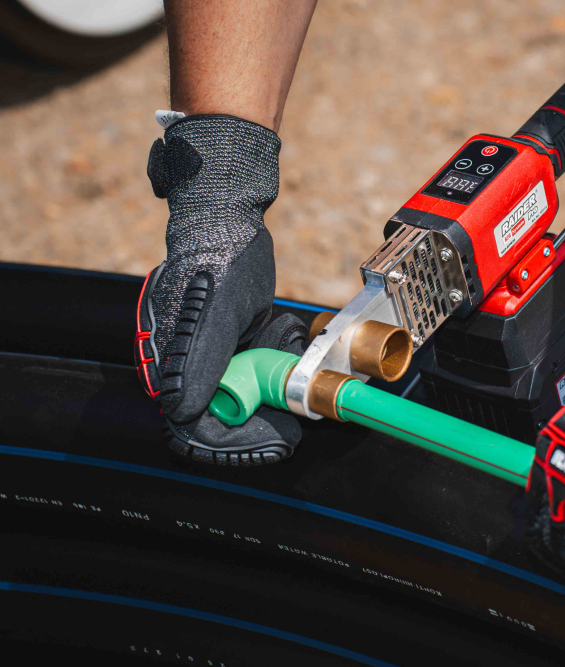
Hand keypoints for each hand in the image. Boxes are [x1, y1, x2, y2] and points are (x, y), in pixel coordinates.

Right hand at [134, 113, 301, 464]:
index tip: (275, 444)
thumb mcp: (219, 306)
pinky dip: (272, 366)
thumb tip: (181, 409)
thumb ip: (200, 357)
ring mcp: (202, 358)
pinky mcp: (223, 348)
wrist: (227, 221)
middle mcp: (179, 366)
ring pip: (239, 401)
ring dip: (270, 393)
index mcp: (167, 360)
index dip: (234, 443)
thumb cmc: (219, 256)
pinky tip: (284, 339)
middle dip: (259, 422)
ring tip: (287, 354)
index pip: (194, 425)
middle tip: (294, 427)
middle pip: (217, 421)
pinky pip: (250, 375)